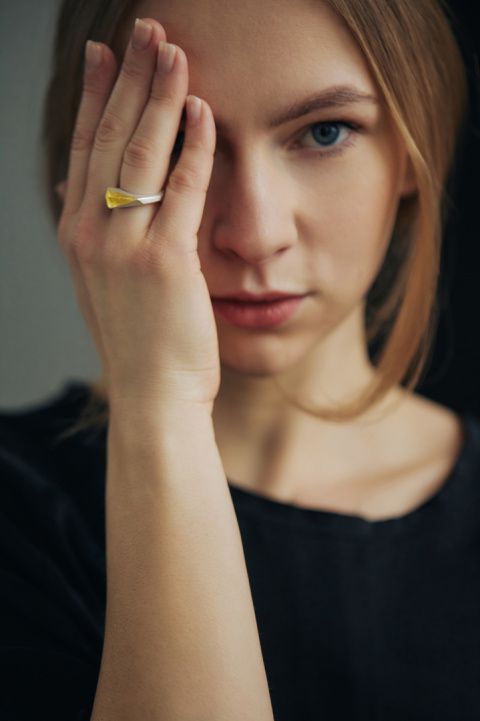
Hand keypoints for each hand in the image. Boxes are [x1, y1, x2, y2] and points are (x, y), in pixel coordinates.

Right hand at [58, 19, 219, 411]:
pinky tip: (203, 111)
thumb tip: (77, 183)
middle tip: (145, 30)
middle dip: (129, 78)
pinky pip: (182, 189)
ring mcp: (125, 247)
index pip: (84, 149)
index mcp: (77, 236)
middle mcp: (92, 234)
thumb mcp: (101, 285)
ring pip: (142, 153)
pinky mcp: (166, 262)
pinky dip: (194, 146)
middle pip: (110, 138)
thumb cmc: (139, 346)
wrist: (153, 400)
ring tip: (173, 50)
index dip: (95, 97)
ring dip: (160, 95)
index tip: (106, 55)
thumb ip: (90, 232)